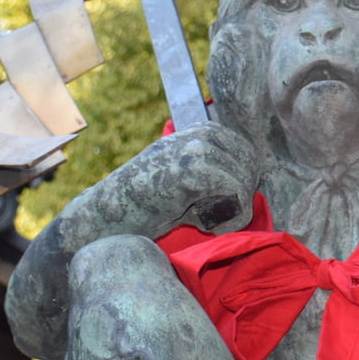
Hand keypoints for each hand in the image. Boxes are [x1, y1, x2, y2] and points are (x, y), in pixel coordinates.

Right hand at [6, 121, 257, 359]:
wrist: (101, 226)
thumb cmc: (144, 212)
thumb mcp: (182, 184)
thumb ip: (214, 175)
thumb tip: (257, 175)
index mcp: (196, 133)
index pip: (248, 151)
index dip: (241, 182)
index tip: (217, 204)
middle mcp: (194, 135)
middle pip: (251, 163)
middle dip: (239, 195)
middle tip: (209, 215)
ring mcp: (191, 150)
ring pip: (245, 178)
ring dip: (232, 209)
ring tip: (200, 220)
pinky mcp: (188, 171)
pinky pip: (236, 192)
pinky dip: (227, 218)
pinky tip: (200, 225)